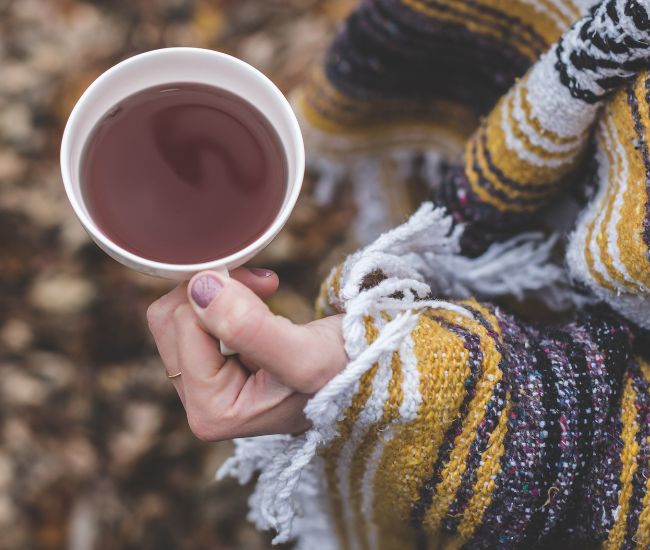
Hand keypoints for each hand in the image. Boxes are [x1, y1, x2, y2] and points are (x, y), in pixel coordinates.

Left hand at [146, 268, 346, 440]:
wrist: (365, 370)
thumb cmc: (345, 372)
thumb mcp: (305, 356)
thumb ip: (251, 328)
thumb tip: (198, 288)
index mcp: (213, 413)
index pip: (185, 327)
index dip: (221, 295)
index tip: (267, 287)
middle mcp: (201, 404)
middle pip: (170, 322)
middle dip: (216, 291)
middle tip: (264, 286)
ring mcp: (205, 386)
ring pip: (177, 315)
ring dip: (220, 291)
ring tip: (264, 293)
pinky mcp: (213, 366)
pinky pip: (192, 316)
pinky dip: (223, 295)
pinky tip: (259, 300)